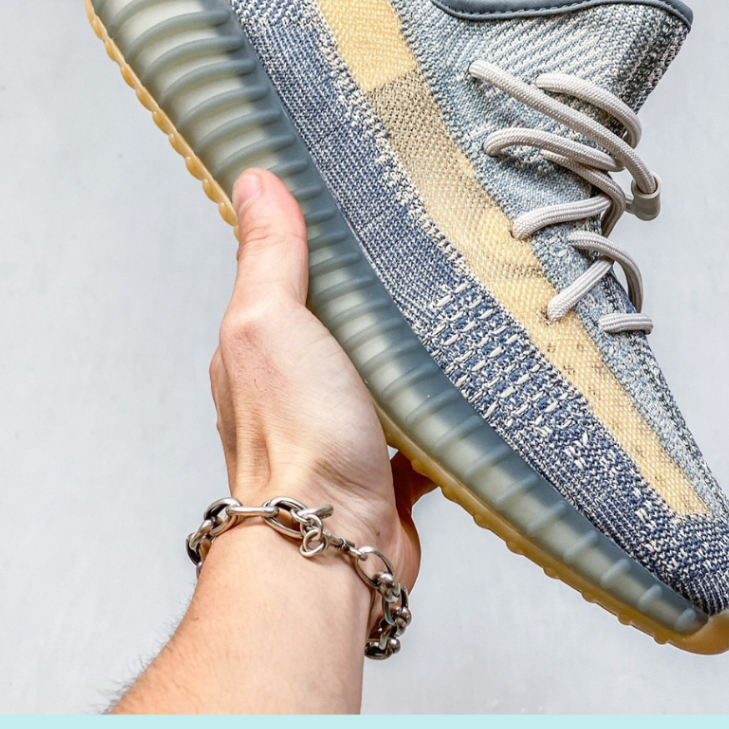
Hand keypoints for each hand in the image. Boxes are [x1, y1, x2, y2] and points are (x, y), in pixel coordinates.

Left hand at [209, 168, 432, 600]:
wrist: (331, 547)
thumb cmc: (295, 440)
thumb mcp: (271, 322)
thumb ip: (269, 255)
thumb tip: (255, 181)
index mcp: (263, 343)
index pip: (286, 272)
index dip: (315, 236)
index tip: (356, 200)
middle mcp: (298, 385)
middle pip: (342, 320)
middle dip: (376, 291)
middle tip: (423, 247)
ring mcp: (345, 425)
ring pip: (386, 370)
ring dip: (412, 349)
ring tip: (457, 304)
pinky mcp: (389, 463)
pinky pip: (423, 423)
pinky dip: (443, 405)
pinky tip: (473, 381)